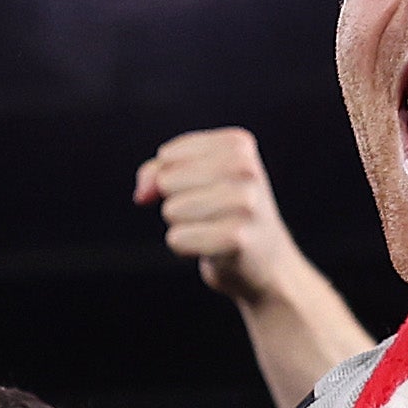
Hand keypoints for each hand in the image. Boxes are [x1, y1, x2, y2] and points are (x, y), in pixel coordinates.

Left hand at [135, 128, 317, 306]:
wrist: (266, 263)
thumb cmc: (224, 214)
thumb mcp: (194, 178)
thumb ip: (156, 171)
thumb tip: (141, 195)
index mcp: (238, 144)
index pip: (167, 156)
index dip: (174, 180)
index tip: (208, 192)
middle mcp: (246, 168)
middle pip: (167, 182)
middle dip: (178, 204)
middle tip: (213, 215)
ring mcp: (245, 203)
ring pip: (171, 210)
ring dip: (184, 226)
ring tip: (214, 230)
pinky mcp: (237, 238)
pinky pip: (177, 238)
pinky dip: (186, 248)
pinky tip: (215, 249)